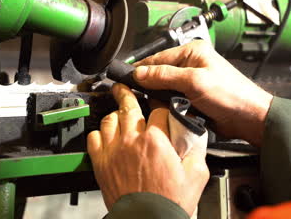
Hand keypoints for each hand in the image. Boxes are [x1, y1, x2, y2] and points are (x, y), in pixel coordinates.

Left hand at [87, 83, 208, 214]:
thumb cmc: (169, 202)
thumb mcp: (197, 174)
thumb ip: (196, 149)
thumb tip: (193, 136)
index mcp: (156, 140)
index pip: (158, 109)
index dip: (161, 105)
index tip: (160, 105)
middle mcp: (132, 140)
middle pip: (128, 106)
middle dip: (128, 93)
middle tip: (125, 87)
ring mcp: (114, 150)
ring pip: (109, 119)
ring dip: (115, 114)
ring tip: (118, 111)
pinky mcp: (100, 162)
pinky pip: (93, 137)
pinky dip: (99, 132)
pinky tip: (105, 134)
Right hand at [134, 40, 272, 146]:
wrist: (249, 118)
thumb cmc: (230, 95)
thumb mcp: (194, 82)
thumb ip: (164, 76)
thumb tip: (139, 73)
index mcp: (192, 52)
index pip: (158, 57)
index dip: (142, 69)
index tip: (125, 79)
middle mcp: (191, 64)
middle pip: (159, 72)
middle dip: (150, 84)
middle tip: (136, 95)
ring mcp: (191, 81)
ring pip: (164, 87)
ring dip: (159, 96)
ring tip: (151, 103)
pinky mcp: (193, 97)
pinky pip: (172, 99)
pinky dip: (167, 104)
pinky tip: (163, 109)